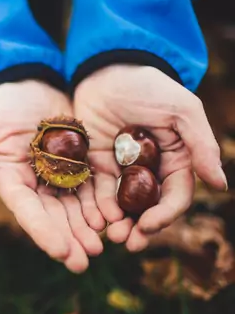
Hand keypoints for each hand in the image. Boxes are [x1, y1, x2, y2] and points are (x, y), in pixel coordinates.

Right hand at [0, 80, 102, 272]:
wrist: (30, 86)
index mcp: (11, 181)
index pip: (27, 210)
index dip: (43, 231)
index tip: (61, 251)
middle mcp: (36, 185)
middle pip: (54, 217)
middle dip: (69, 239)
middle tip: (85, 261)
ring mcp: (60, 176)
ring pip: (76, 207)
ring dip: (87, 228)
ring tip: (103, 244)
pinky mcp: (80, 164)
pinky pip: (93, 186)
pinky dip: (103, 203)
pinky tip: (115, 217)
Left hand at [74, 65, 226, 251]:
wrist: (106, 70)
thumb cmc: (148, 86)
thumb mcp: (181, 110)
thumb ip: (201, 145)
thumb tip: (220, 184)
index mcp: (176, 159)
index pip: (175, 196)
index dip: (165, 215)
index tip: (150, 226)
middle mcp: (150, 169)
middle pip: (148, 207)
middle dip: (140, 227)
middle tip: (128, 243)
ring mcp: (122, 168)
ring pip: (122, 204)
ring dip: (118, 223)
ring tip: (110, 236)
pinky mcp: (97, 163)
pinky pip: (97, 190)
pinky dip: (96, 206)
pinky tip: (92, 219)